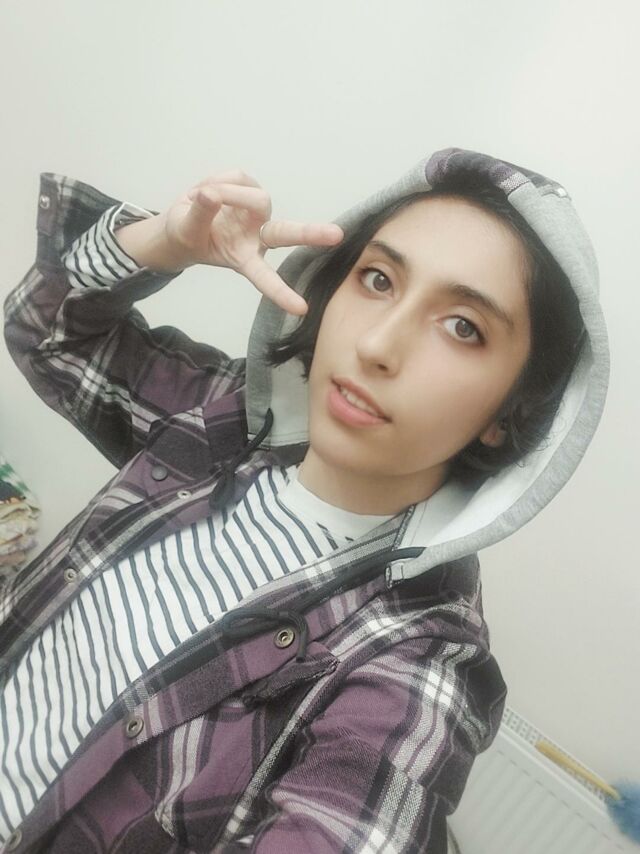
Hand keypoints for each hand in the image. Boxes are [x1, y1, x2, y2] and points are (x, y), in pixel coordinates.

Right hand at [160, 170, 343, 314]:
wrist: (179, 222)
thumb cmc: (187, 235)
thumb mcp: (186, 231)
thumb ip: (200, 215)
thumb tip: (210, 195)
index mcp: (244, 258)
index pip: (265, 278)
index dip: (281, 293)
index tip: (301, 309)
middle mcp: (258, 236)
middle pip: (286, 234)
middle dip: (310, 234)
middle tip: (337, 235)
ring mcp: (257, 213)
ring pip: (252, 196)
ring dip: (226, 192)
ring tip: (198, 197)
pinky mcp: (251, 190)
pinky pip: (236, 178)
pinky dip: (217, 181)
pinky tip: (207, 191)